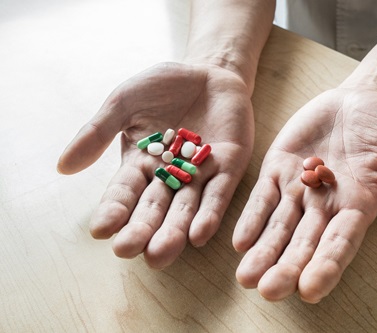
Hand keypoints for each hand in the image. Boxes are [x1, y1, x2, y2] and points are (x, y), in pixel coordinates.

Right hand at [58, 62, 253, 267]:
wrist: (207, 73)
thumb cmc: (162, 88)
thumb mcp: (124, 103)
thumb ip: (98, 132)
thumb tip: (63, 167)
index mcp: (140, 164)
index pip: (124, 193)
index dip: (113, 210)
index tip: (100, 230)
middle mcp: (169, 177)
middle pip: (154, 208)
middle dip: (141, 229)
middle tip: (129, 249)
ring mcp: (200, 175)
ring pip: (186, 208)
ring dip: (174, 231)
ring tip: (160, 253)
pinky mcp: (229, 167)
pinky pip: (219, 193)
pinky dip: (210, 213)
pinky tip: (199, 234)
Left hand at [233, 88, 376, 302]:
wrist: (362, 100)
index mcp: (357, 206)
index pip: (341, 243)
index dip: (326, 266)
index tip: (310, 289)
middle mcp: (324, 205)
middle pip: (303, 242)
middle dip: (286, 267)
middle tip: (268, 290)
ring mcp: (299, 188)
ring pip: (278, 225)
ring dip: (262, 251)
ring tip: (246, 277)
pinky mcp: (278, 167)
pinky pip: (262, 197)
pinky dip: (252, 218)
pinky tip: (240, 240)